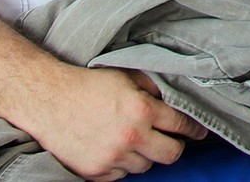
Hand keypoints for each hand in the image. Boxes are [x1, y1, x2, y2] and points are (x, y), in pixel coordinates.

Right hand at [19, 68, 205, 180]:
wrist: (50, 100)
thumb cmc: (90, 85)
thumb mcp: (128, 77)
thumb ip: (154, 88)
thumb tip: (176, 96)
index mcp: (142, 111)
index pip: (181, 125)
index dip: (193, 128)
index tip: (199, 131)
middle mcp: (130, 137)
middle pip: (171, 154)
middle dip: (175, 146)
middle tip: (170, 139)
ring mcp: (112, 157)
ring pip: (146, 166)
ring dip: (145, 155)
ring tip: (135, 140)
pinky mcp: (95, 171)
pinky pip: (121, 176)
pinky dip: (122, 165)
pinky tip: (116, 149)